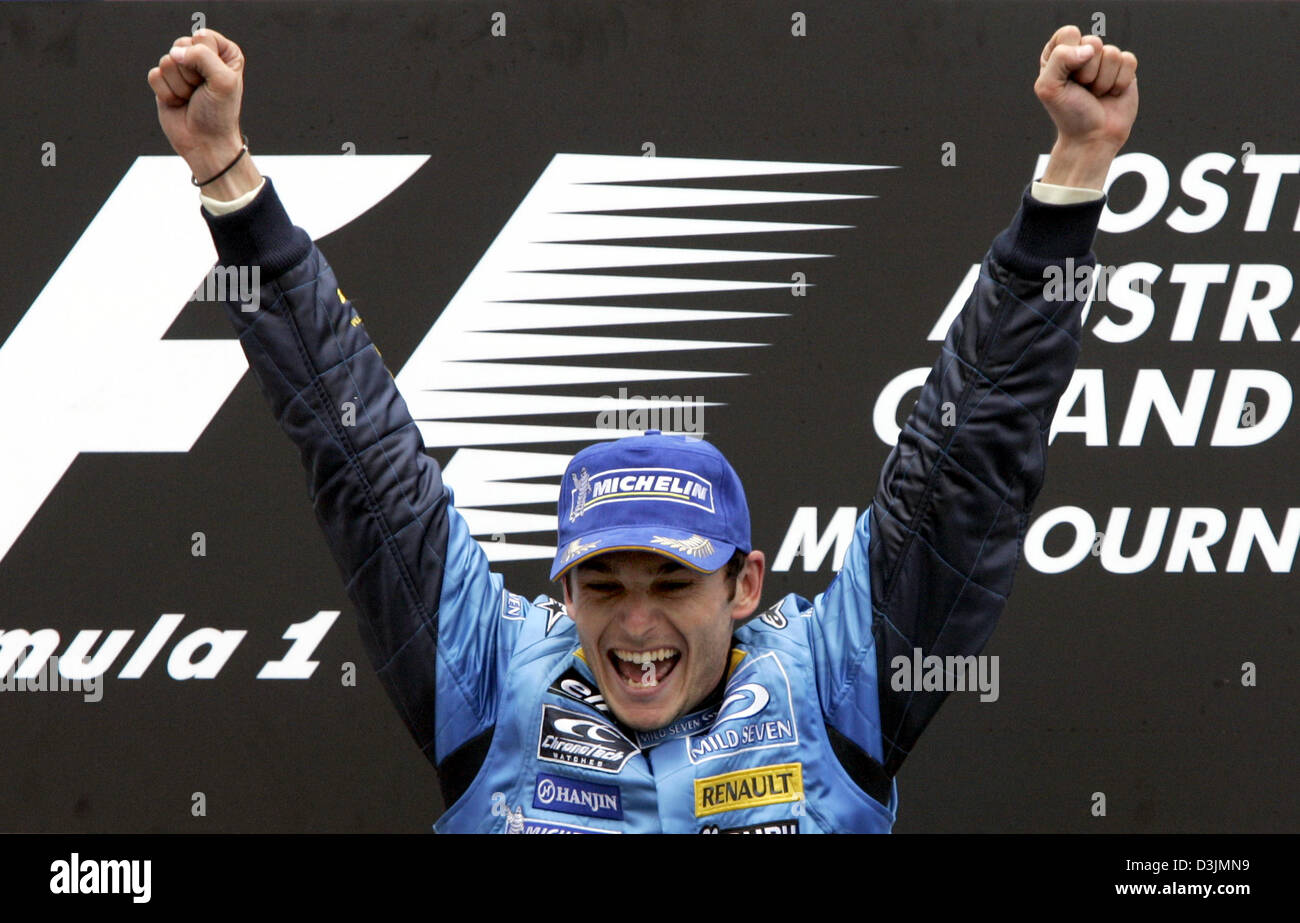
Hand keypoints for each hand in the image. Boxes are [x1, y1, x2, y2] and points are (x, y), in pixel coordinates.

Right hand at [147, 29, 259, 196]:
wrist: (205, 143)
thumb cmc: (219, 114)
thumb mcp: (223, 81)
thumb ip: (202, 56)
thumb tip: (173, 53)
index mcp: (224, 53)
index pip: (203, 36)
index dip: (204, 58)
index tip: (214, 79)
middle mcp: (202, 57)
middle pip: (181, 46)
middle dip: (190, 73)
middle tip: (201, 90)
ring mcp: (182, 69)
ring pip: (167, 61)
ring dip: (179, 86)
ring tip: (191, 98)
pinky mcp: (164, 81)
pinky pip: (154, 75)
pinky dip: (166, 93)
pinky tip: (178, 103)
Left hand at [1035, 26, 1138, 187]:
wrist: (1092, 137)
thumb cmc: (1068, 114)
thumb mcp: (1048, 88)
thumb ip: (1059, 59)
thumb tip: (1090, 49)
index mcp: (1059, 54)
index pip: (1069, 33)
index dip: (1069, 56)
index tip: (1066, 78)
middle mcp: (1082, 53)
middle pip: (1093, 42)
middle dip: (1087, 72)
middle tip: (1082, 89)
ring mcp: (1105, 60)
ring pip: (1112, 53)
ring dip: (1103, 81)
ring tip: (1096, 94)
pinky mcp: (1125, 68)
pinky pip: (1129, 60)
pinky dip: (1120, 82)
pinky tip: (1112, 93)